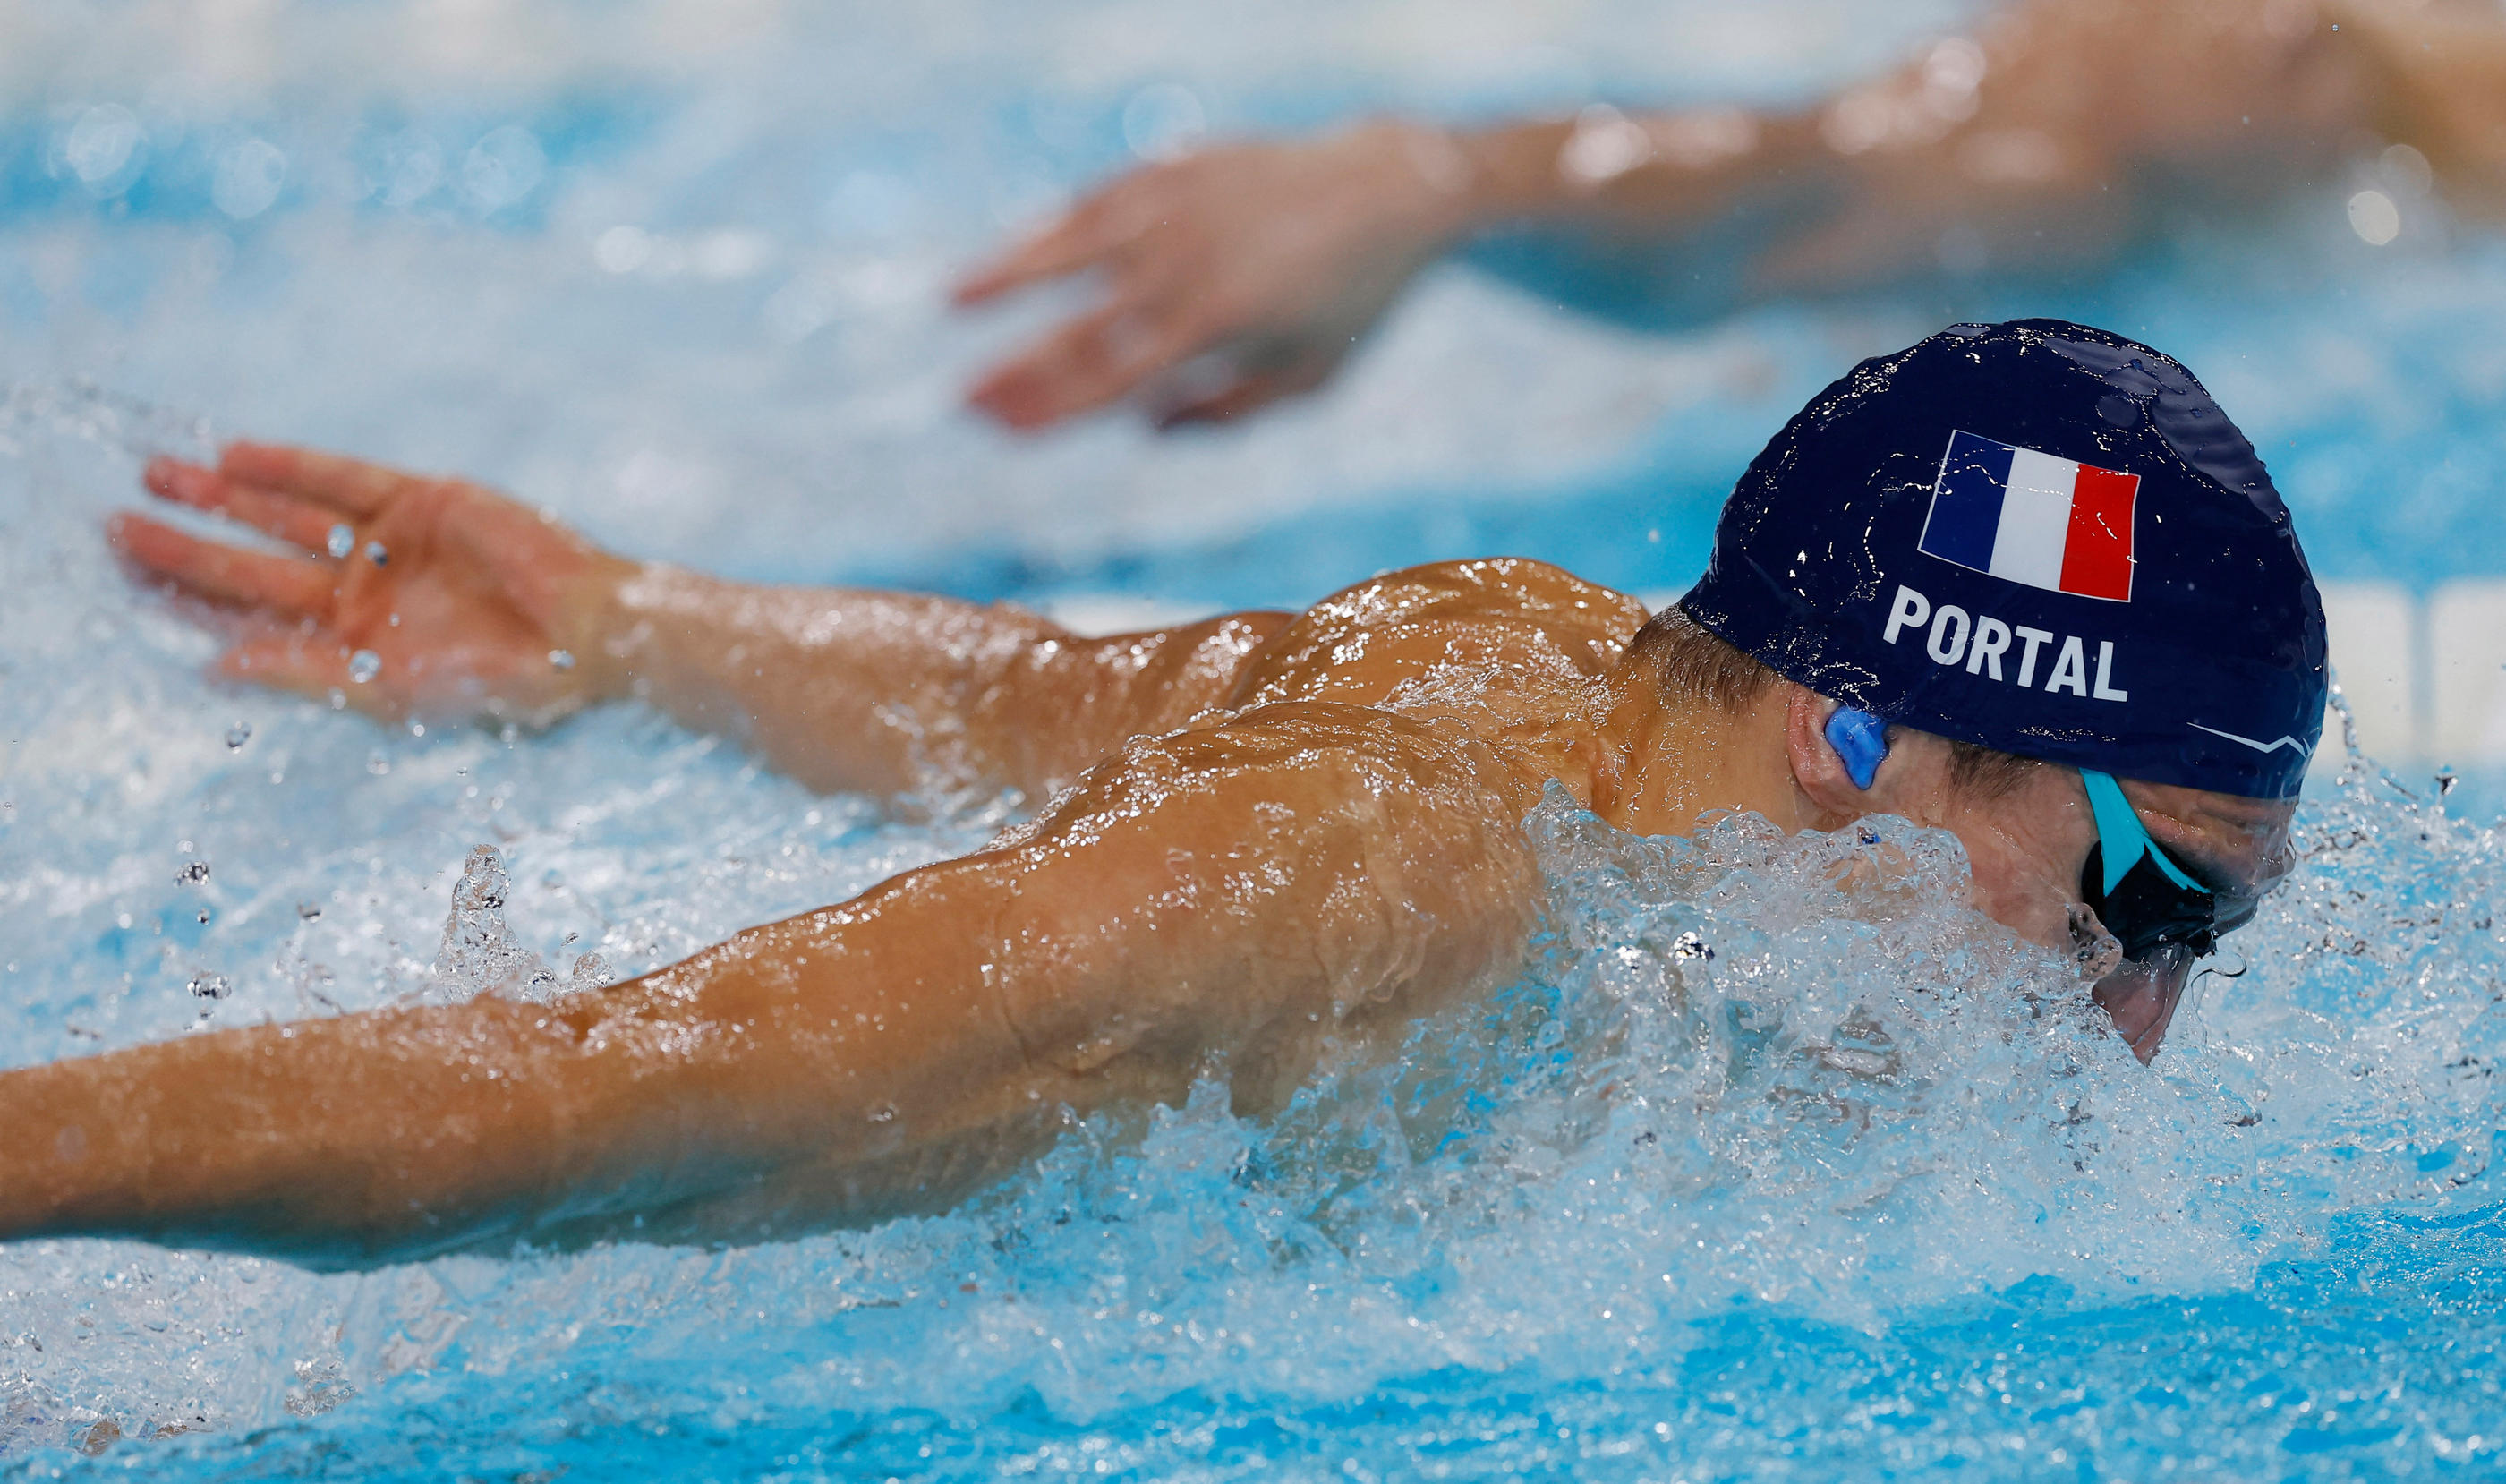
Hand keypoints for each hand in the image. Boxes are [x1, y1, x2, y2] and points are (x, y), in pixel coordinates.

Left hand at [109, 442, 633, 724]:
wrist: (590, 633)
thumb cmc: (503, 680)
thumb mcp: (387, 689)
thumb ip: (302, 674)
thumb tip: (211, 670)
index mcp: (353, 648)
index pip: (252, 620)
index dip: (189, 601)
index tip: (125, 583)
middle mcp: (363, 594)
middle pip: (254, 565)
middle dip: (186, 546)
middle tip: (115, 527)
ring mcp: (391, 544)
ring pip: (285, 517)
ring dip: (223, 498)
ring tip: (156, 477)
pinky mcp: (423, 500)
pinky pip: (341, 478)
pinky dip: (289, 467)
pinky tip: (233, 458)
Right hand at [955, 120, 1474, 429]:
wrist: (1392, 188)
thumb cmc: (1351, 299)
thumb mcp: (1306, 377)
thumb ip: (1227, 412)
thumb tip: (1143, 426)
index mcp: (1219, 325)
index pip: (1114, 379)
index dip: (1052, 409)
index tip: (1004, 428)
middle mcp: (1187, 263)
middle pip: (1081, 325)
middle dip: (1018, 367)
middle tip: (963, 401)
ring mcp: (1178, 205)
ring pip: (1073, 244)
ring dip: (1008, 272)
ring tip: (953, 300)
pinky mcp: (1179, 164)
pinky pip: (1101, 198)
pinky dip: (1056, 224)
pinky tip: (1019, 247)